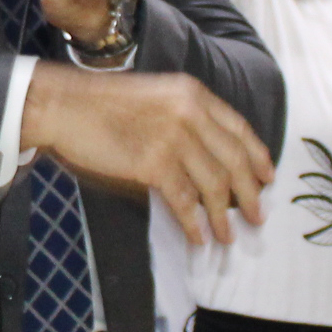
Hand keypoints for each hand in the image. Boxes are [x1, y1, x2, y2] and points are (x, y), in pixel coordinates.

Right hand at [21, 65, 272, 246]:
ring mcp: (174, 138)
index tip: (267, 176)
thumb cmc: (100, 103)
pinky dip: (194, 224)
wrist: (64, 105)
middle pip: (233, 160)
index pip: (239, 128)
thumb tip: (206, 157)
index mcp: (193, 93)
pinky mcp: (154, 164)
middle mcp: (190, 113)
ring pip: (213, 185)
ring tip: (228, 237)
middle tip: (257, 216)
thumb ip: (184, 117)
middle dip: (249, 193)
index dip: (257, 156)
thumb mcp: (155, 95)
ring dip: (222, 216)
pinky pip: (184, 201)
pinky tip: (199, 238)